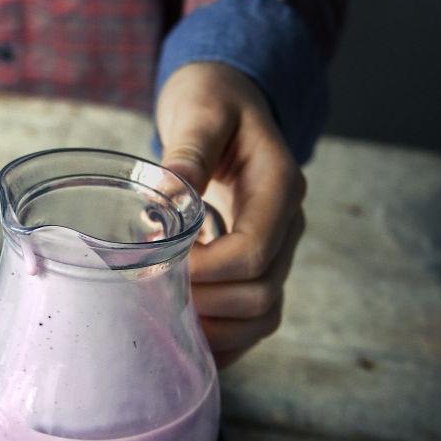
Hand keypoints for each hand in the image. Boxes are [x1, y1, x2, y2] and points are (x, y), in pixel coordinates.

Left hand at [156, 61, 305, 367]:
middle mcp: (287, 225)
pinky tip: (182, 336)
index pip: (254, 251)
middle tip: (153, 293)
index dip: (207, 270)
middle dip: (206, 302)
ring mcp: (278, 251)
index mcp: (280, 186)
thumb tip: (170, 190)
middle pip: (262, 294)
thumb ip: (190, 150)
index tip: (159, 264)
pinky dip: (221, 338)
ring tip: (164, 318)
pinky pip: (252, 322)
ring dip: (215, 328)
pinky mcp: (260, 269)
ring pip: (263, 317)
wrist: (229, 104)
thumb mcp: (201, 111)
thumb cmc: (214, 102)